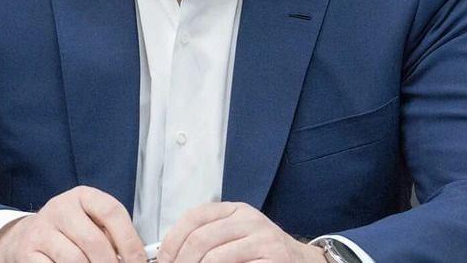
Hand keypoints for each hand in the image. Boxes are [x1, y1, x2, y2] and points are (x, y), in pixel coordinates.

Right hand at [0, 185, 146, 262]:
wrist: (24, 239)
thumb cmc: (67, 233)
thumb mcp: (89, 223)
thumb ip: (110, 235)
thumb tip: (135, 258)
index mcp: (82, 196)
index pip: (112, 212)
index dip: (130, 241)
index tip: (138, 261)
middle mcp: (60, 208)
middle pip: (95, 241)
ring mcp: (42, 230)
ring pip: (76, 260)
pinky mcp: (28, 252)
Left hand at [157, 202, 317, 262]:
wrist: (302, 262)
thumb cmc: (263, 251)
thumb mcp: (236, 234)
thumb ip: (209, 236)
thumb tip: (170, 253)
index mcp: (236, 210)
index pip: (194, 217)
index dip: (172, 240)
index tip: (163, 260)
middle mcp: (250, 220)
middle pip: (201, 239)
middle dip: (181, 261)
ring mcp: (264, 241)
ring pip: (215, 258)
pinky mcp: (273, 260)